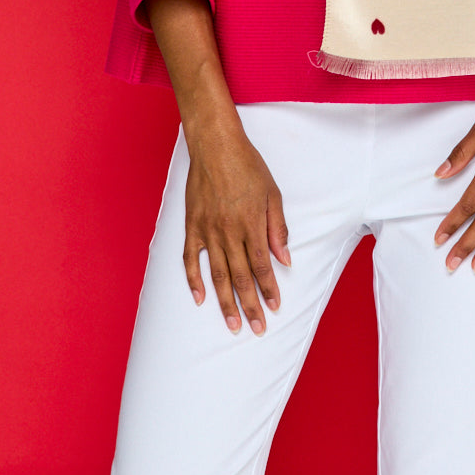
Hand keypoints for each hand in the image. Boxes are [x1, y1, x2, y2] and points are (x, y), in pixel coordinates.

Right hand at [182, 121, 290, 335]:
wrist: (215, 145)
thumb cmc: (247, 166)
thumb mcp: (272, 193)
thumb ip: (277, 228)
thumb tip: (285, 259)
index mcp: (251, 224)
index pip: (262, 266)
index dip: (268, 290)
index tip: (274, 308)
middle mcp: (228, 232)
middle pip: (240, 277)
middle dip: (250, 306)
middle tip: (256, 329)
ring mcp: (207, 231)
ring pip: (216, 275)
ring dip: (225, 302)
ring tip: (232, 325)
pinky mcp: (191, 226)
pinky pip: (189, 260)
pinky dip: (193, 281)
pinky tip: (199, 299)